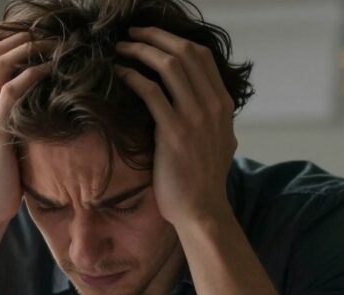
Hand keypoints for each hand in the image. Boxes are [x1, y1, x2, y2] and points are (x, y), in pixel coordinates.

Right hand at [0, 32, 50, 225]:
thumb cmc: (2, 178)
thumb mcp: (5, 140)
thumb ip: (15, 118)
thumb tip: (44, 103)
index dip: (17, 42)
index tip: (45, 39)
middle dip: (26, 38)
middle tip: (55, 35)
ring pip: (1, 64)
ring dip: (31, 48)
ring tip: (57, 45)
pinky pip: (11, 91)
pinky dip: (32, 75)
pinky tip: (51, 70)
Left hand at [115, 27, 237, 229]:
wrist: (201, 210)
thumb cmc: (202, 179)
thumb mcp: (219, 141)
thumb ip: (211, 117)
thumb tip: (199, 101)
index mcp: (223, 104)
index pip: (202, 56)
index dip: (175, 39)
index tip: (153, 36)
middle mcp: (212, 106)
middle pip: (185, 53)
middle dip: (155, 37)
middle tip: (132, 35)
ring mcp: (195, 118)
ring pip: (169, 66)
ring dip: (141, 51)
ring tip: (122, 49)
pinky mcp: (174, 132)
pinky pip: (151, 92)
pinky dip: (133, 77)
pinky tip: (120, 74)